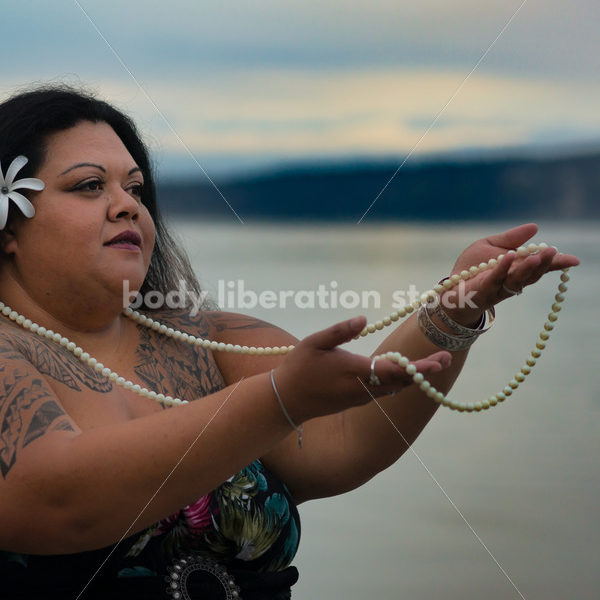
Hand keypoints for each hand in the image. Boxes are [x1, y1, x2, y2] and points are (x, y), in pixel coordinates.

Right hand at [274, 316, 450, 422]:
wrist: (287, 401)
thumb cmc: (299, 367)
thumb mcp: (313, 342)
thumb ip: (340, 331)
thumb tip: (363, 319)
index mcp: (353, 371)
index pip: (393, 370)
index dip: (418, 366)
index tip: (439, 360)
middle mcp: (362, 388)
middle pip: (401, 381)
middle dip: (425, 371)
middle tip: (447, 357)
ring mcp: (361, 397)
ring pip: (395, 388)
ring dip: (414, 377)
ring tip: (433, 363)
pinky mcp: (357, 401)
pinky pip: (385, 391)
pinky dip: (400, 382)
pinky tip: (407, 372)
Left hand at [442, 223, 579, 325]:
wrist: (450, 289)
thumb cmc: (471, 269)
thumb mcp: (490, 246)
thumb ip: (511, 239)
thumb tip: (535, 227)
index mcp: (516, 270)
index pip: (539, 267)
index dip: (556, 264)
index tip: (574, 260)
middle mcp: (510, 281)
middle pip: (531, 274)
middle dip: (543, 264)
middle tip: (554, 252)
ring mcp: (498, 288)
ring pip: (516, 279)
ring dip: (528, 268)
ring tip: (538, 255)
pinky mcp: (482, 291)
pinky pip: (493, 279)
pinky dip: (501, 268)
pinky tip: (508, 256)